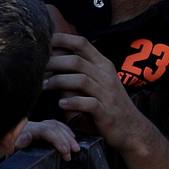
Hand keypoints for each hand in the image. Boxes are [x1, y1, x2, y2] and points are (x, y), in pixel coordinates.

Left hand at [15, 119, 79, 160]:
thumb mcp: (0, 148)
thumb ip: (9, 144)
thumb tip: (20, 141)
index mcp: (24, 129)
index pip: (46, 130)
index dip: (58, 139)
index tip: (65, 151)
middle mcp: (30, 126)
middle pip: (53, 127)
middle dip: (66, 139)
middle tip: (74, 151)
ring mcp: (33, 128)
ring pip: (55, 126)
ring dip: (67, 136)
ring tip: (76, 147)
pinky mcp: (35, 132)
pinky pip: (53, 127)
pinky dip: (63, 132)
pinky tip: (70, 137)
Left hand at [43, 32, 138, 147]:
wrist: (132, 129)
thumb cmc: (109, 104)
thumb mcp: (99, 82)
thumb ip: (81, 71)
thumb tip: (54, 60)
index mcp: (103, 65)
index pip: (82, 43)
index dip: (62, 39)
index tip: (44, 41)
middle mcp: (106, 75)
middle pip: (77, 60)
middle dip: (54, 62)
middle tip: (36, 67)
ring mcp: (107, 93)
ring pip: (80, 80)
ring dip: (58, 82)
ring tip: (43, 86)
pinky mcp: (106, 112)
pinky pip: (88, 103)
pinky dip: (72, 102)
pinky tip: (61, 104)